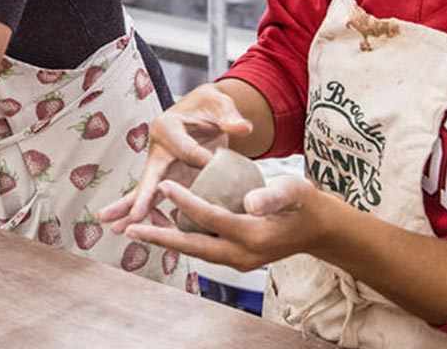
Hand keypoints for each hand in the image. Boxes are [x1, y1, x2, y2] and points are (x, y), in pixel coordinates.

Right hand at [95, 82, 252, 233]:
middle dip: (140, 198)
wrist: (203, 110)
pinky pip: (160, 198)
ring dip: (133, 211)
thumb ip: (230, 117)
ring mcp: (161, 166)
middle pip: (148, 176)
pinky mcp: (168, 178)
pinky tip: (146, 230)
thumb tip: (243, 128)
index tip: (215, 163)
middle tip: (128, 216)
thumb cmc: (210, 106)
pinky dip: (151, 213)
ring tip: (118, 230)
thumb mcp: (221, 105)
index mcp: (167, 126)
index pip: (184, 150)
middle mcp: (158, 149)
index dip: (201, 159)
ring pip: (147, 192)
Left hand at [122, 175, 330, 272]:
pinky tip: (162, 226)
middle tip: (129, 230)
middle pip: (194, 246)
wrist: (317, 228)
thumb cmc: (305, 203)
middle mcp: (243, 254)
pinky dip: (181, 239)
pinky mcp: (235, 258)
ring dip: (166, 241)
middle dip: (160, 238)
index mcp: (255, 235)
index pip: (212, 217)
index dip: (186, 201)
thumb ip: (273, 195)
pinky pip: (203, 249)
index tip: (163, 186)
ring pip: (195, 250)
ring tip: (135, 230)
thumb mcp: (295, 191)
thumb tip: (248, 201)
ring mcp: (239, 260)